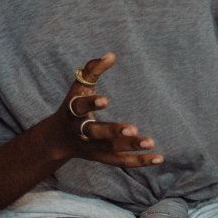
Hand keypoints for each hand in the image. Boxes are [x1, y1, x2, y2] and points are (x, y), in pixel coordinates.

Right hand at [53, 53, 163, 168]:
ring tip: (151, 142)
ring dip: (130, 147)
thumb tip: (111, 55)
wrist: (58, 139)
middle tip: (133, 129)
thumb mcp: (77, 88)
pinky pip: (122, 161)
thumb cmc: (73, 106)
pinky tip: (159, 159)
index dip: (91, 104)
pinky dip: (140, 161)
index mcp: (72, 112)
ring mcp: (91, 147)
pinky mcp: (103, 157)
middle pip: (96, 133)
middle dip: (113, 131)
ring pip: (111, 149)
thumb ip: (91, 71)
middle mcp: (80, 132)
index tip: (105, 100)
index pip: (79, 107)